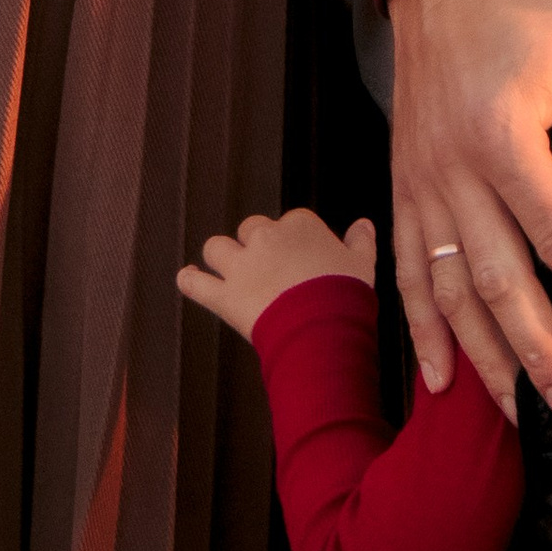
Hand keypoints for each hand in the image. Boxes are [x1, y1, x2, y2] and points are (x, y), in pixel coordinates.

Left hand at [178, 208, 376, 342]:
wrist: (323, 327)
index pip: (289, 223)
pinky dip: (189, 280)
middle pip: (250, 229)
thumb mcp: (362, 263)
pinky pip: (196, 283)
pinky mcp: (225, 295)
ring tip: (225, 269)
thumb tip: (364, 224)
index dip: (291, 243)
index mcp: (299, 224)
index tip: (299, 261)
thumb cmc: (345, 295)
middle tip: (265, 268)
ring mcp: (242, 266)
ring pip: (217, 248)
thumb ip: (361, 241)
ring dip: (220, 257)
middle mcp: (266, 237)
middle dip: (254, 244)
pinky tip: (187, 278)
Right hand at [387, 0, 551, 424]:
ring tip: (515, 413)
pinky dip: (421, 329)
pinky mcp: (403, 185)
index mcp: (504, 133)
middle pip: (498, 280)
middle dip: (537, 351)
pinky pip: (407, 271)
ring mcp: (420, 182)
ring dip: (482, 356)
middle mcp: (453, 169)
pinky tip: (439, 378)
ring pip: (449, 290)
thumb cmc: (525, 1)